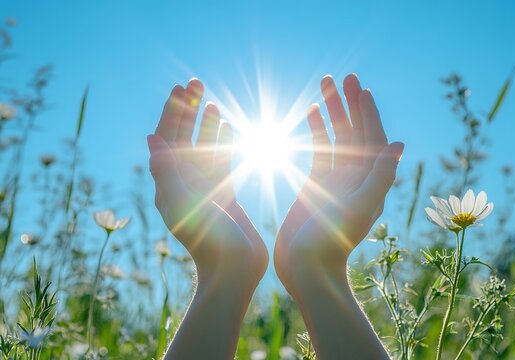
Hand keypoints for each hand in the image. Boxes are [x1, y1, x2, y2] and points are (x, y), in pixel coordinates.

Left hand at [148, 79, 267, 285]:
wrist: (233, 269)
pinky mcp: (223, 195)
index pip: (167, 138)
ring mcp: (205, 188)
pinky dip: (225, 144)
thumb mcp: (182, 202)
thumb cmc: (208, 238)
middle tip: (198, 82)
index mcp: (170, 182)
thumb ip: (167, 170)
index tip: (181, 87)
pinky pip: (222, 163)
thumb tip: (151, 137)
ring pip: (205, 148)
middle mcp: (184, 182)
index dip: (172, 111)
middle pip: (185, 137)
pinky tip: (231, 129)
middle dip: (190, 109)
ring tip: (212, 102)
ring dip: (207, 124)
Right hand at [275, 73, 403, 292]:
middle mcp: (356, 176)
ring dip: (331, 111)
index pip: (372, 138)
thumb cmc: (332, 242)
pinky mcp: (316, 184)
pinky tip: (310, 113)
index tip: (360, 87)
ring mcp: (336, 179)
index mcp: (369, 180)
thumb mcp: (359, 209)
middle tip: (341, 77)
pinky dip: (316, 131)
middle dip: (349, 103)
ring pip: (336, 137)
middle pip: (355, 131)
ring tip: (323, 85)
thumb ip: (380, 177)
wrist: (307, 267)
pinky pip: (318, 151)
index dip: (368, 112)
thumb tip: (399, 145)